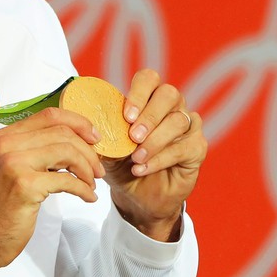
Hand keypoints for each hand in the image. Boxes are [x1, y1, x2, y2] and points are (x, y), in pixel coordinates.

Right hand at [0, 107, 104, 276]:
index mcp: (6, 136)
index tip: (94, 138)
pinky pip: (67, 180)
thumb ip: (36, 150)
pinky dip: (83, 188)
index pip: (50, 115)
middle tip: (98, 169)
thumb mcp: (13, 168)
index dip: (79, 123)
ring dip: (87, 169)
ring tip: (92, 183)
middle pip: (62, 133)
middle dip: (88, 151)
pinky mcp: (25, 186)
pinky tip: (87, 197)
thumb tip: (73, 141)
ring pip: (67, 152)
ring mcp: (15, 164)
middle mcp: (8, 145)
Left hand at [102, 69, 207, 241]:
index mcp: (148, 99)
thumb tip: (80, 119)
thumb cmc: (122, 166)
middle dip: (149, 115)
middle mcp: (171, 107)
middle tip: (133, 136)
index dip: (139, 92)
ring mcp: (187, 126)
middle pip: (169, 94)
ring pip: (179, 121)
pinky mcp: (197, 147)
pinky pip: (184, 146)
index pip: (149, 79)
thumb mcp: (106, 149)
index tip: (126, 116)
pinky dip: (161, 158)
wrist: (139, 198)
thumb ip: (98, 132)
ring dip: (155, 140)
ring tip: (136, 158)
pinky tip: (143, 168)